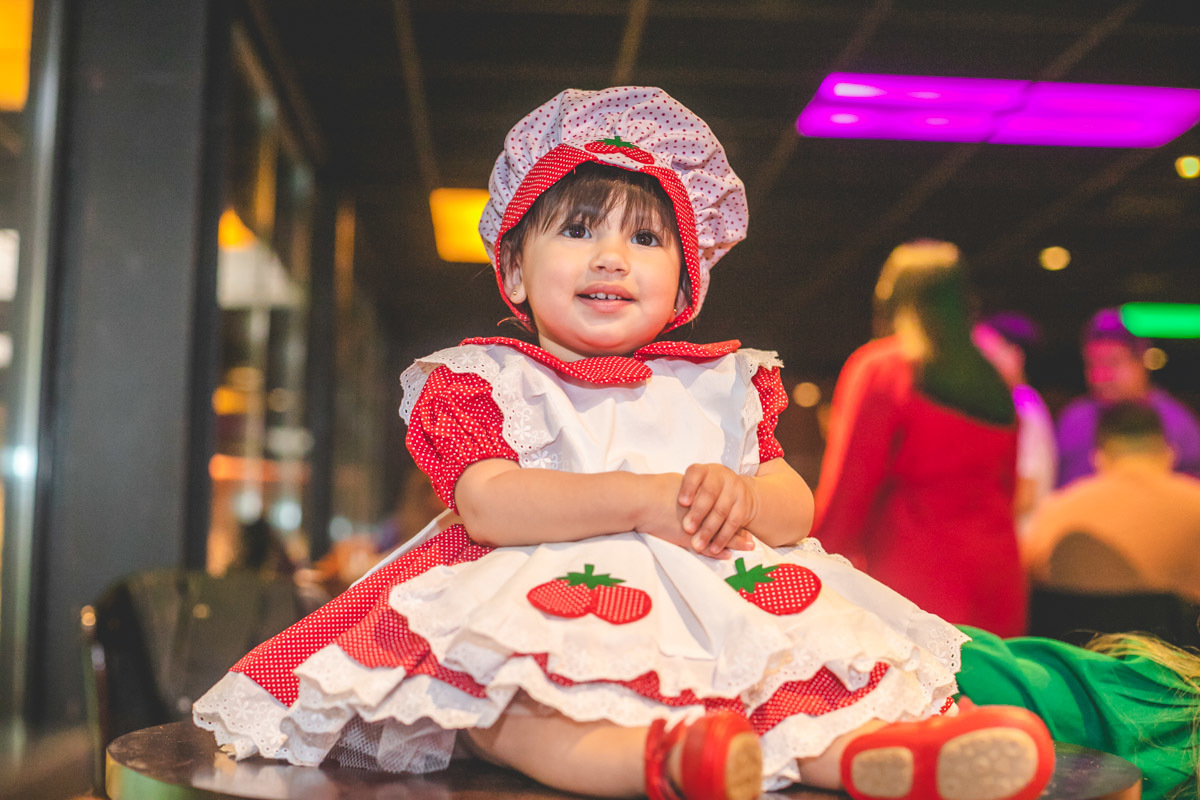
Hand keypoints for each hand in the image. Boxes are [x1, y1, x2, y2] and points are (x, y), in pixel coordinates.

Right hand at [635, 473, 752, 558]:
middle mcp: (703, 512)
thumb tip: (697, 486)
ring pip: (719, 536)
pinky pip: (706, 547)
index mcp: (703, 496)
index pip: (725, 506)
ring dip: (734, 542)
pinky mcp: (686, 538)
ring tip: (749, 547)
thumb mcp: (679, 484)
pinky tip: (726, 555)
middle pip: (726, 522)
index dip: (735, 513)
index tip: (744, 517)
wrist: (642, 500)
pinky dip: (716, 551)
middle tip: (753, 539)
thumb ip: (692, 488)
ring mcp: (696, 527)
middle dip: (739, 531)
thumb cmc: (657, 489)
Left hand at [678, 464, 759, 556]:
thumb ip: (683, 493)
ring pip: (721, 511)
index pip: (695, 474)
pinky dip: (723, 538)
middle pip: (709, 493)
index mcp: (704, 470)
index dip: (689, 488)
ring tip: (698, 545)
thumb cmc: (703, 490)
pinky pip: (733, 523)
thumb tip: (662, 503)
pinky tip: (713, 549)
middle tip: (687, 529)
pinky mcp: (743, 505)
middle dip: (698, 513)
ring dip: (709, 530)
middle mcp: (721, 477)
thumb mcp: (694, 485)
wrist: (735, 489)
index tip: (681, 503)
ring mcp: (734, 490)